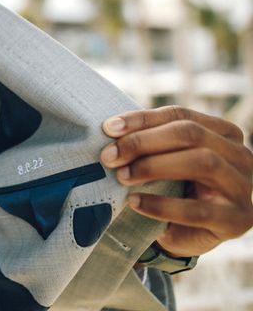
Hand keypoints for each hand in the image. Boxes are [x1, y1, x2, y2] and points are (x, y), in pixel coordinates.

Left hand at [100, 106, 252, 256]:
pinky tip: (135, 203)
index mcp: (223, 132)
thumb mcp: (166, 159)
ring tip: (122, 176)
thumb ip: (149, 141)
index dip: (142, 119)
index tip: (108, 128)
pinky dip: (162, 205)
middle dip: (143, 142)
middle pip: (190, 134)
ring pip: (203, 162)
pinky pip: (197, 210)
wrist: (190, 233)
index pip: (180, 115)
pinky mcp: (236, 220)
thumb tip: (112, 129)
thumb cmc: (175, 186)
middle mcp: (240, 155)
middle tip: (110, 155)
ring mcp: (242, 187)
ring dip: (154, 167)